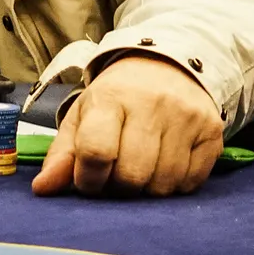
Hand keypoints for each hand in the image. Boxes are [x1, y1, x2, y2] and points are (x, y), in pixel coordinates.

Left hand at [31, 54, 221, 197]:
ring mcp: (186, 116)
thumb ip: (62, 155)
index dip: (88, 179)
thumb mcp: (84, 116)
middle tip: (117, 174)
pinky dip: (175, 184)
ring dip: (147, 188)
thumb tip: (42, 189)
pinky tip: (166, 163)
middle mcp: (152, 103)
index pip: (96, 151)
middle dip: (119, 186)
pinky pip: (190, 182)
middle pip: (132, 175)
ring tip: (142, 167)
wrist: (168, 65)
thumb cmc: (118, 99)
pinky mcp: (212, 131)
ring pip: (163, 184)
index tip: (89, 178)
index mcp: (111, 97)